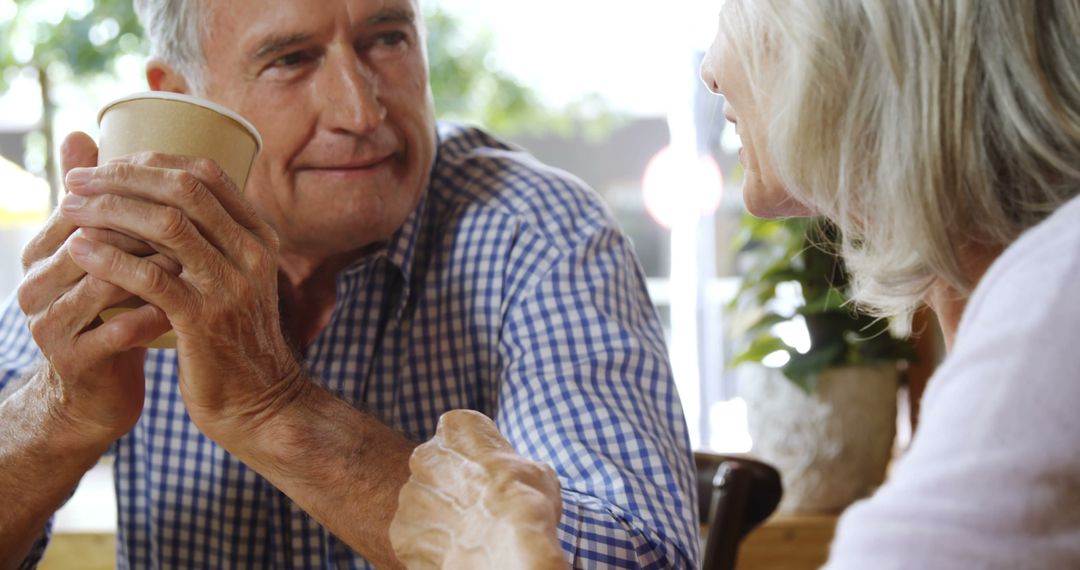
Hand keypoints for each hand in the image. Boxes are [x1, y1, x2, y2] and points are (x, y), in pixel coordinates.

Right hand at [16, 133, 176, 445]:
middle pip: (93, 239)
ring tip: (198, 260)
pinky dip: (153, 317)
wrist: (98, 392)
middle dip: (149, 228)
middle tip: (200, 223)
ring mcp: (48, 324)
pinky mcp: (71, 361)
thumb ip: (98, 200)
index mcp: (40, 252)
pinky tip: (185, 311)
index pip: (86, 207)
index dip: (139, 198)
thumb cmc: (112, 312)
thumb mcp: (106, 255)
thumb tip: (82, 131)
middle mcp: (33, 283)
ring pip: (105, 282)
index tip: (188, 194)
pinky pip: (116, 332)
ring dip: (155, 269)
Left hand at [60, 152, 304, 444]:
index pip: (207, 173)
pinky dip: (110, 258)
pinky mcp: (205, 320)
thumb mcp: (237, 280)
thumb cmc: (235, 339)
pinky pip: (150, 276)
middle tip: (77, 179)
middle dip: (123, 177)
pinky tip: (80, 251)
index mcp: (259, 237)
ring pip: (166, 225)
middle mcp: (252, 254)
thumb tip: (166, 198)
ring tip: (69, 208)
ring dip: (109, 210)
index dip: (153, 160)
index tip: (109, 164)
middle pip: (184, 189)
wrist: (260, 402)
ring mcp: (231, 285)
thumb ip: (213, 241)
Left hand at [390, 410, 566, 569]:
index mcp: (457, 427)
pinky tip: (457, 551)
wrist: (505, 544)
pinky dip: (431, 544)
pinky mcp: (400, 532)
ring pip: (423, 504)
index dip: (480, 458)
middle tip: (479, 507)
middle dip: (452, 485)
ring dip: (440, 516)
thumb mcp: (536, 470)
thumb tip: (517, 480)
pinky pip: (415, 537)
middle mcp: (425, 455)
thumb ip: (514, 468)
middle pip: (436, 468)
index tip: (493, 476)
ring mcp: (409, 495)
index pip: (463, 435)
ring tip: (470, 534)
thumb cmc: (525, 500)